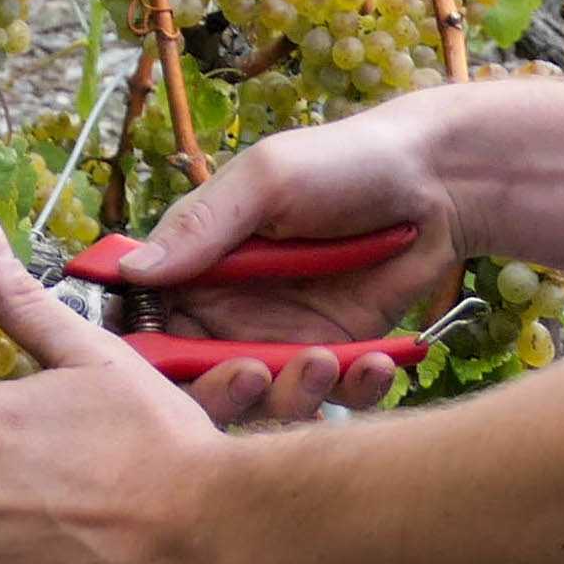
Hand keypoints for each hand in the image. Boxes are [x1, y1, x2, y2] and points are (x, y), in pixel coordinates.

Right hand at [110, 90, 468, 421]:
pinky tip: (375, 363)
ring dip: (292, 395)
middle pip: (201, 382)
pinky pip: (332, 397)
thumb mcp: (266, 180)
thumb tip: (127, 274)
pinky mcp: (336, 357)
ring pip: (264, 402)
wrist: (436, 178)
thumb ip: (201, 228)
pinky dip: (352, 390)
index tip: (158, 383)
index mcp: (201, 266)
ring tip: (326, 364)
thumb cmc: (341, 161)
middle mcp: (232, 312)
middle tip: (253, 376)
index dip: (146, 364)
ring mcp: (283, 339)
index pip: (149, 328)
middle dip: (223, 393)